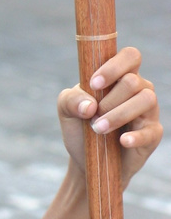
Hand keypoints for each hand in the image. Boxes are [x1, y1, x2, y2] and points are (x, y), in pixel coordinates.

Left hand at [58, 46, 161, 188]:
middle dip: (108, 100)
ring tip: (99, 130)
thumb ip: (71, 99)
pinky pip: (150, 131)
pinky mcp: (152, 134)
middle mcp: (139, 89)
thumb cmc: (80, 128)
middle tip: (92, 116)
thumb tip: (89, 105)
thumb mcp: (66, 110)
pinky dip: (135, 136)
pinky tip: (121, 141)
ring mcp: (148, 111)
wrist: (86, 161)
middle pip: (133, 81)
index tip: (94, 84)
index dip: (114, 66)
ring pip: (146, 99)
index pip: (130, 56)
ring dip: (118, 115)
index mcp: (119, 77)